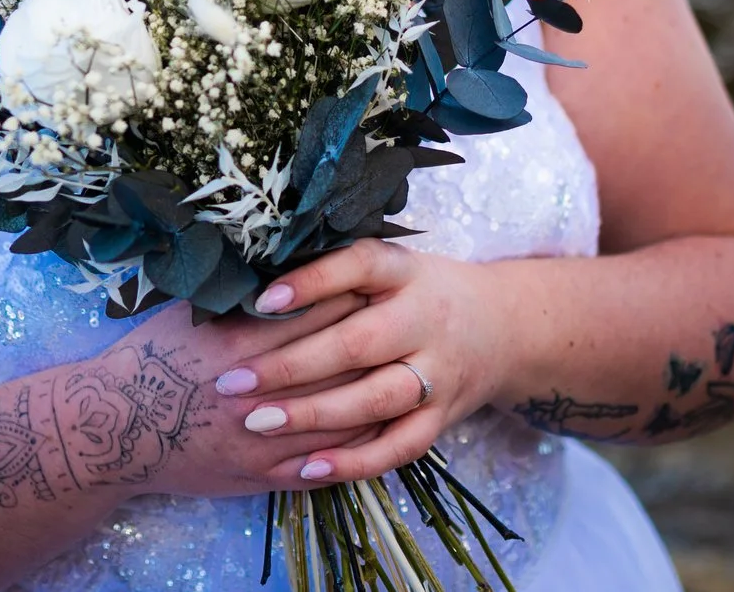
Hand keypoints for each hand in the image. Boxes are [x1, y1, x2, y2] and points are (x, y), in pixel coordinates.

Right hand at [123, 293, 385, 499]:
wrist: (112, 428)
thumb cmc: (149, 360)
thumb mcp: (190, 313)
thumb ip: (239, 294)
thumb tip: (286, 265)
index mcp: (241, 343)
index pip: (319, 314)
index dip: (354, 295)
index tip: (377, 281)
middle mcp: (258, 391)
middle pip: (340, 363)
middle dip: (377, 341)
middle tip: (402, 322)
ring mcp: (262, 439)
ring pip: (342, 417)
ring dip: (378, 395)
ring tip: (404, 372)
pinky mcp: (261, 474)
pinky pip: (325, 463)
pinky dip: (357, 447)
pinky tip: (378, 428)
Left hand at [212, 240, 501, 486]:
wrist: (501, 325)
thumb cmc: (417, 291)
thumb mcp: (389, 265)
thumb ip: (333, 271)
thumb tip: (248, 281)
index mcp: (405, 271)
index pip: (360, 265)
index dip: (312, 282)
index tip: (261, 301)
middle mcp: (425, 319)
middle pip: (358, 343)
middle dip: (291, 365)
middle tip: (232, 382)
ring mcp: (438, 372)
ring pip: (375, 399)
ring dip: (314, 415)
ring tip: (257, 423)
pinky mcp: (443, 417)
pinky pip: (399, 446)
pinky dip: (354, 461)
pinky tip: (305, 468)